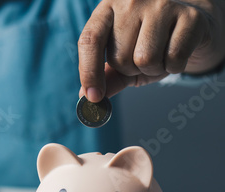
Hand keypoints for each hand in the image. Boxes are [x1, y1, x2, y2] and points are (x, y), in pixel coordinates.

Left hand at [78, 0, 224, 101]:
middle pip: (120, 57)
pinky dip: (174, 67)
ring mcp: (162, 4)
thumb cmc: (150, 43)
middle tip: (142, 58)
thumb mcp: (122, 60)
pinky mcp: (190, 15)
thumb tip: (85, 97)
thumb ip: (105, 76)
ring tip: (159, 55)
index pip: (90, 40)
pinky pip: (174, 58)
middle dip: (131, 69)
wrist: (190, 26)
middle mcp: (132, 0)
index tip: (93, 96)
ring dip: (152, 69)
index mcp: (108, 8)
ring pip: (145, 59)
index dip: (89, 71)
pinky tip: (176, 52)